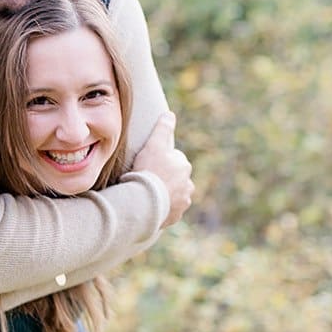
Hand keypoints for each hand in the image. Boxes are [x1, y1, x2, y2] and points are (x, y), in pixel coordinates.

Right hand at [132, 111, 193, 226]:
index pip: (174, 160)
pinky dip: (162, 208)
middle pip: (176, 178)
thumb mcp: (154, 145)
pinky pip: (169, 210)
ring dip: (165, 193)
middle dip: (165, 178)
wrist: (144, 202)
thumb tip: (170, 114)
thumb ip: (163, 129)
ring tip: (148, 194)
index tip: (148, 165)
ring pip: (174, 194)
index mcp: (184, 167)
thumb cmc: (148, 171)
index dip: (160, 161)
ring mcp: (183, 202)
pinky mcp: (175, 216)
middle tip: (147, 179)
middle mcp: (188, 185)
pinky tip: (151, 206)